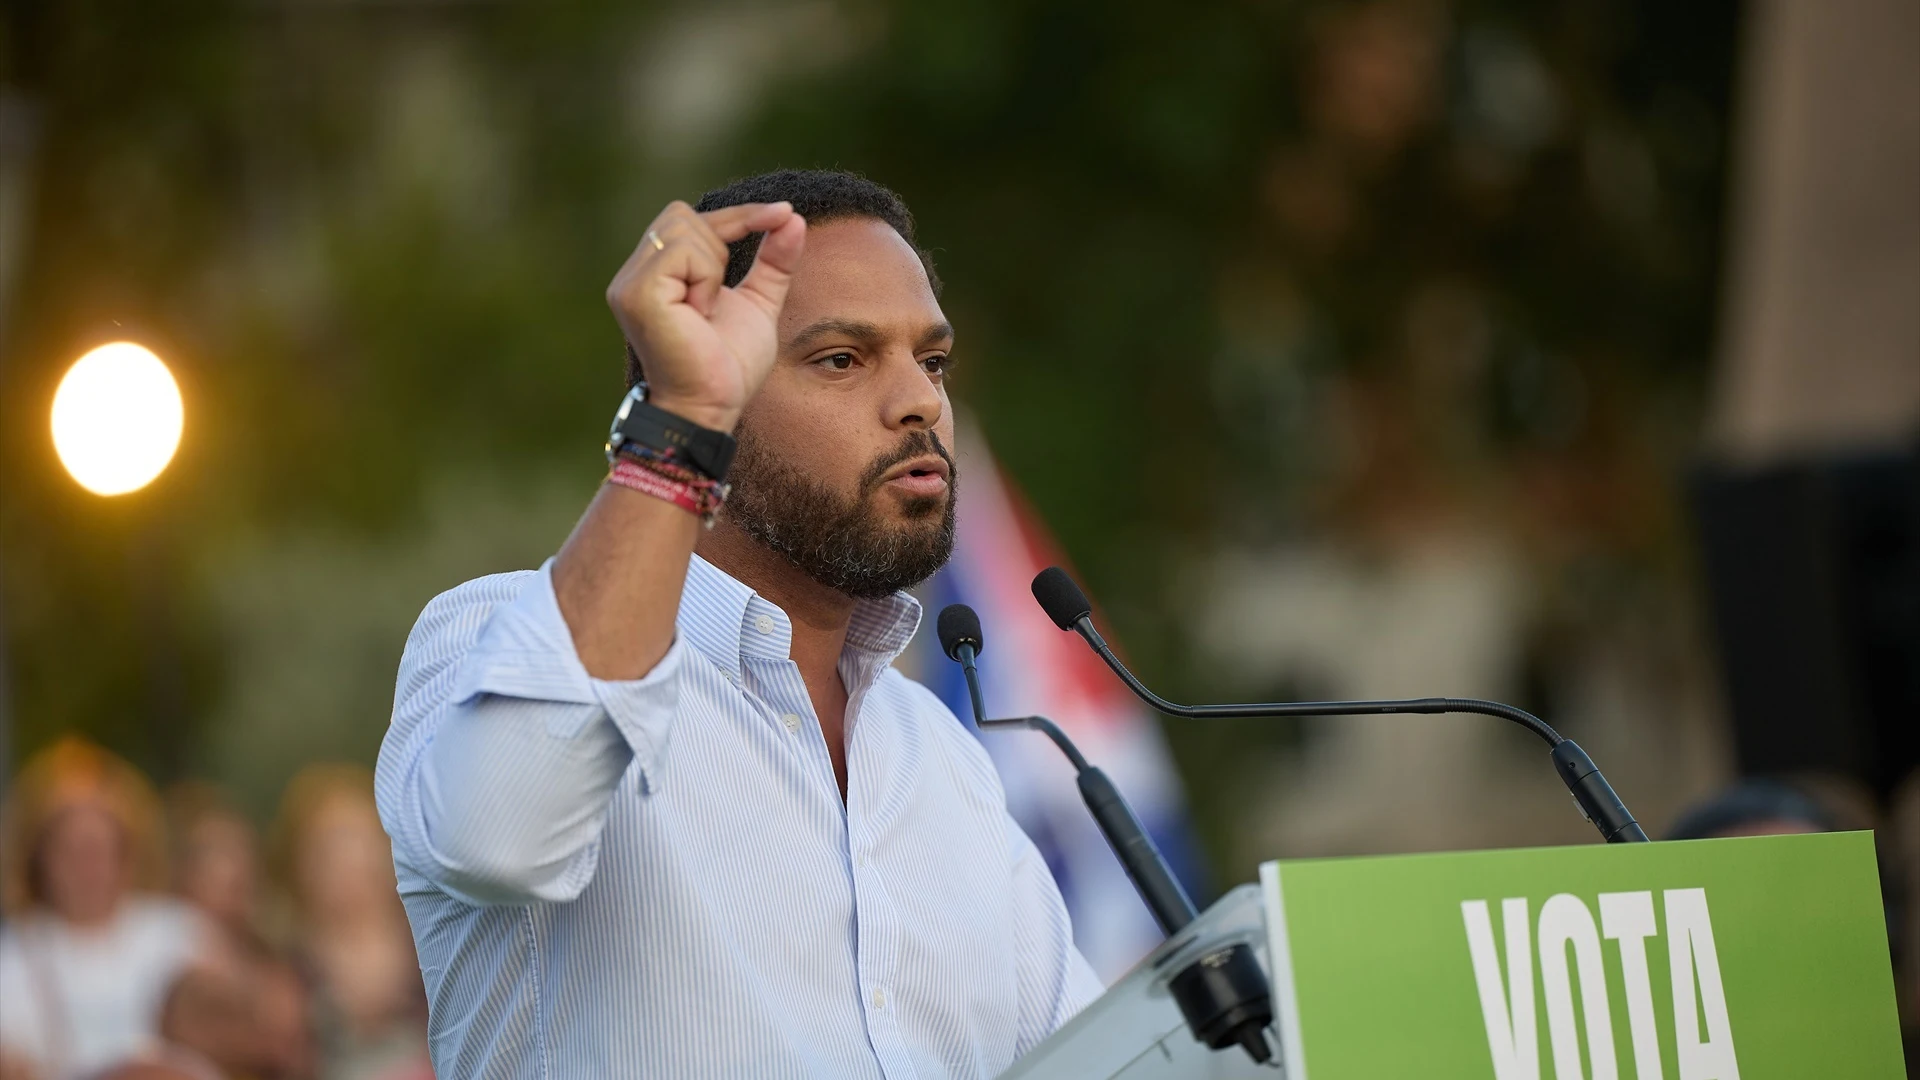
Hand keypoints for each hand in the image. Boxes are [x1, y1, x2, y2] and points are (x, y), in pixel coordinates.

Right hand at [605, 201, 805, 430]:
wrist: (713, 406)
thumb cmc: (729, 365)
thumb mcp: (759, 302)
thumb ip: (774, 260)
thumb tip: (793, 217)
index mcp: (656, 274)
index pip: (691, 219)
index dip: (739, 215)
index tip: (784, 213)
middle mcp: (634, 274)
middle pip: (683, 214)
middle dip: (722, 243)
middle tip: (720, 297)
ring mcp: (629, 282)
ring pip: (685, 229)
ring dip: (714, 268)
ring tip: (706, 311)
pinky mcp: (637, 293)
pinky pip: (683, 253)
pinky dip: (706, 280)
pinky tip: (699, 314)